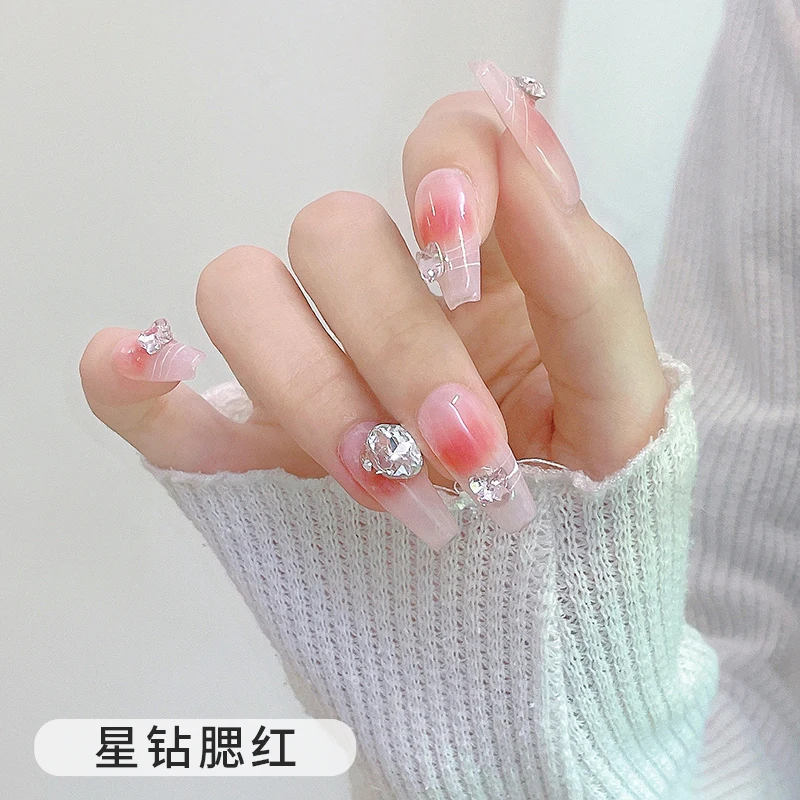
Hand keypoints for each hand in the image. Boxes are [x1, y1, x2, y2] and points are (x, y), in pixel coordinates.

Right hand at [81, 61, 667, 549]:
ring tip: (391, 486)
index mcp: (486, 265)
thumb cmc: (595, 496)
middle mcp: (392, 295)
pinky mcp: (259, 443)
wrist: (548, 601)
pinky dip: (133, 382)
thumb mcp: (625, 402)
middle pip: (335, 234)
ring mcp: (314, 364)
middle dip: (395, 344)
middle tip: (463, 451)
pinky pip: (158, 396)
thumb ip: (589, 285)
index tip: (454, 253)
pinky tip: (145, 372)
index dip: (440, 168)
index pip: (445, 141)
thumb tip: (525, 156)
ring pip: (243, 295)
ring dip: (308, 389)